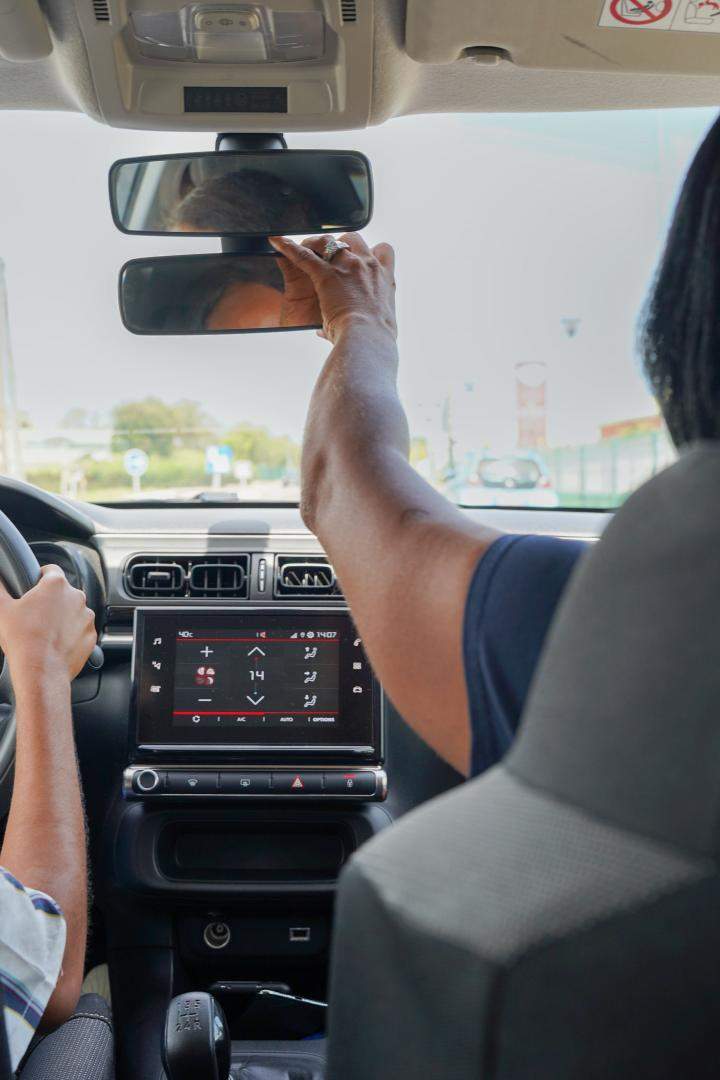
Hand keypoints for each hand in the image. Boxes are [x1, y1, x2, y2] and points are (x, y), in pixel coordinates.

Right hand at [0, 565, 96, 686]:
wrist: (41, 671)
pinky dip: (72, 634)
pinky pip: (81, 630)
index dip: (40, 576)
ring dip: (63, 617)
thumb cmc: (22, 640)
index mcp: (56, 585)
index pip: (51, 570)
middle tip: (34, 614)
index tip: (34, 585)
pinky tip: (55, 642)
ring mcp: (86, 617)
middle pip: (63, 592)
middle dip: (51, 600)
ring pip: (73, 611)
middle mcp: (76, 597)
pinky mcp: (91, 636)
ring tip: (45, 631)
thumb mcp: (2, 609)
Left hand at [269, 233, 395, 343]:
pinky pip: (304, 255)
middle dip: (341, 244)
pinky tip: (277, 243)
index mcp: (385, 278)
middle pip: (354, 239)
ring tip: (307, 248)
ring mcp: (347, 267)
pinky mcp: (325, 274)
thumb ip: (370, 320)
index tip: (365, 258)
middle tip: (330, 256)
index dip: (372, 251)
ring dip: (317, 244)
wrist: (367, 338)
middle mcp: (368, 266)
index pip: (384, 251)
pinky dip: (288, 248)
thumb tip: (340, 331)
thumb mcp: (384, 325)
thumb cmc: (376, 338)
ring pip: (329, 241)